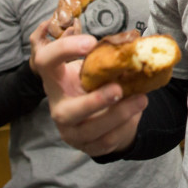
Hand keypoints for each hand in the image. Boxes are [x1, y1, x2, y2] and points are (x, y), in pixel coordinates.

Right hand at [32, 30, 147, 156]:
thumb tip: (133, 41)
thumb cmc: (93, 84)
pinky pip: (106, 141)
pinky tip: (136, 114)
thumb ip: (104, 56)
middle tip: (119, 88)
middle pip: (67, 112)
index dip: (64, 50)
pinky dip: (125, 127)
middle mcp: (58, 107)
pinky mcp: (86, 146)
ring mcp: (70, 131)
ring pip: (91, 130)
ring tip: (142, 100)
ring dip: (119, 114)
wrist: (96, 115)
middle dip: (95, 101)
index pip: (46, 61)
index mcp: (55, 80)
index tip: (91, 42)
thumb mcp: (93, 68)